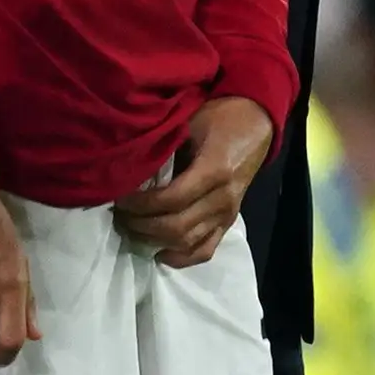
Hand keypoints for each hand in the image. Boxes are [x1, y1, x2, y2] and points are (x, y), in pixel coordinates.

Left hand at [115, 98, 274, 267]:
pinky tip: (158, 252)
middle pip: (177, 227)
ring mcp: (228, 214)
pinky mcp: (229, 223)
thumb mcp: (189, 125)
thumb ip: (164, 150)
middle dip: (142, 225)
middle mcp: (223, 198)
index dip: (141, 204)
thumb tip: (128, 170)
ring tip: (132, 228)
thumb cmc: (218, 117)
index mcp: (215, 170)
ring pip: (188, 242)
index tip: (119, 199)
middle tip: (120, 215)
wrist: (255, 122)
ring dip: (154, 240)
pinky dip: (180, 258)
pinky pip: (205, 251)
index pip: (171, 199)